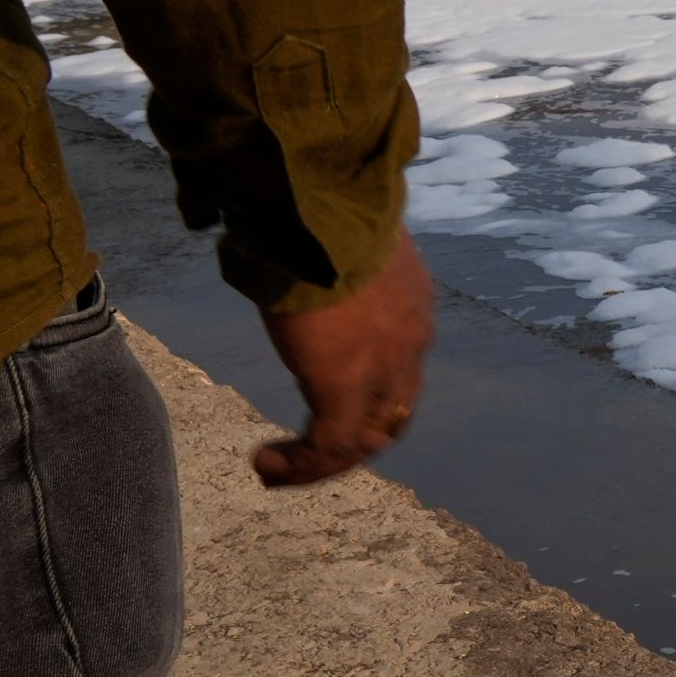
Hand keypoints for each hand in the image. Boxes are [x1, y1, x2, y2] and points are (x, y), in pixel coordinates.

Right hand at [253, 230, 436, 487]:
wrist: (314, 207)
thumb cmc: (312, 206)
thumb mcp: (331, 236)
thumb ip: (318, 257)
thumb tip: (274, 244)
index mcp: (411, 305)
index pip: (402, 367)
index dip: (372, 394)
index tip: (330, 403)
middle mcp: (409, 342)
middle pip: (393, 413)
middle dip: (354, 440)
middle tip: (309, 454)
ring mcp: (383, 366)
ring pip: (363, 439)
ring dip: (320, 461)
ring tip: (274, 470)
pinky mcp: (344, 385)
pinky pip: (330, 445)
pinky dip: (300, 464)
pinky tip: (264, 464)